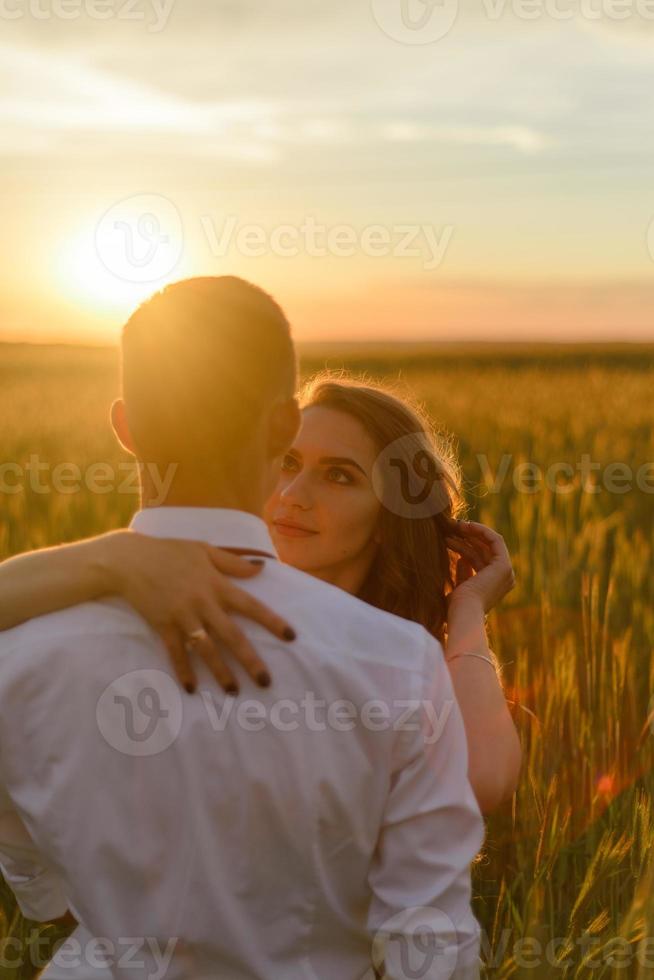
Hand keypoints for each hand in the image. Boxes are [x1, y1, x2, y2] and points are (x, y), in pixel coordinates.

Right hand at [101, 531, 296, 694]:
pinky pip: (176, 652)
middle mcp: (203, 603)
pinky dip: (183, 670)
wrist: (130, 560)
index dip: (272, 621)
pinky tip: (191, 688)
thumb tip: (261, 568)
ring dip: (220, 671)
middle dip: (250, 660)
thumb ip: (233, 562)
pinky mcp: (163, 626)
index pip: (251, 605)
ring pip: (206, 649)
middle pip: (232, 635)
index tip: (291, 637)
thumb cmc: (169, 552)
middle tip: (265, 682)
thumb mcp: (204, 549)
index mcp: (216, 584)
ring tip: (233, 691)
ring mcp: (183, 616)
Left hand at [443, 518, 515, 614]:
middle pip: (483, 551)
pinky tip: (466, 525)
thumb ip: (463, 573)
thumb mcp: (459, 586)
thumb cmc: (456, 607)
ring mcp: (506, 573)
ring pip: (488, 544)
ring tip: (452, 525)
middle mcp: (503, 580)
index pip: (478, 561)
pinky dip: (482, 530)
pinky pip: (495, 540)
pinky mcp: (504, 565)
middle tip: (450, 527)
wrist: (463, 613)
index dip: (464, 546)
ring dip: (471, 532)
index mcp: (493, 587)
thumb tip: (461, 559)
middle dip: (467, 537)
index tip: (449, 537)